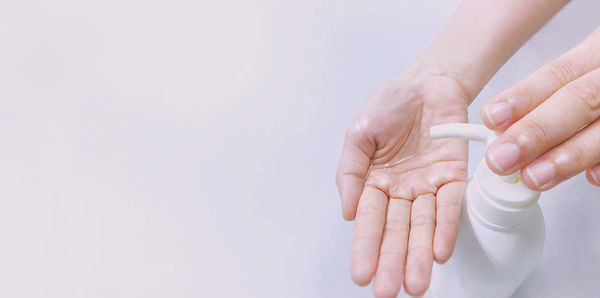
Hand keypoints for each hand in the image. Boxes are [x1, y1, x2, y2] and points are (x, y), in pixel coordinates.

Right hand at [336, 70, 468, 296]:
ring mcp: (427, 185)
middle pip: (396, 231)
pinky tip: (440, 252)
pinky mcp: (453, 175)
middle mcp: (401, 190)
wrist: (426, 82)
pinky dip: (445, 227)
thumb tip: (349, 213)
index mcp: (373, 183)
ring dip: (419, 254)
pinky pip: (449, 205)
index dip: (365, 248)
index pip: (369, 221)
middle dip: (392, 261)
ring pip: (423, 225)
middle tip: (389, 292)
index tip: (361, 275)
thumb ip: (350, 172)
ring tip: (416, 284)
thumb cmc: (389, 105)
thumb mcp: (358, 134)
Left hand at [481, 27, 599, 189]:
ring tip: (535, 176)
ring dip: (568, 156)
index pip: (556, 74)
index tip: (492, 118)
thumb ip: (549, 98)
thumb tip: (501, 128)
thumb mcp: (586, 71)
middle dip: (536, 132)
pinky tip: (591, 177)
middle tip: (503, 158)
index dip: (522, 97)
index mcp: (596, 57)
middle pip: (578, 100)